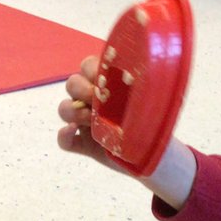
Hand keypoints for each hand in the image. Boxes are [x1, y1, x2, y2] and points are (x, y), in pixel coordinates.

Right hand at [57, 58, 195, 208]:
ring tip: (88, 120)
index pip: (88, 66)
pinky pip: (64, 140)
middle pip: (72, 84)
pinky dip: (64, 136)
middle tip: (95, 100)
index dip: (90, 70)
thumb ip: (141, 86)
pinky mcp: (84, 144)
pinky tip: (72, 131)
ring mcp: (85, 122)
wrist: (155, 153)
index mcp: (106, 84)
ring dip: (72, 111)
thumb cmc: (152, 122)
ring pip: (64, 109)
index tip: (102, 81)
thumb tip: (141, 74)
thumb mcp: (150, 101)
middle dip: (79, 89)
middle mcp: (92, 99)